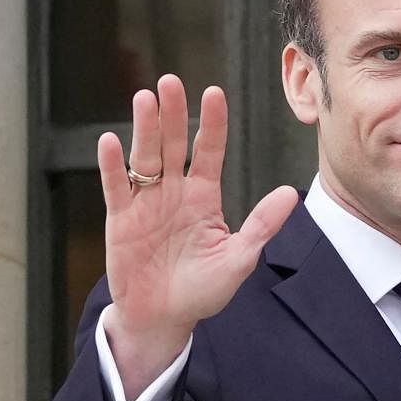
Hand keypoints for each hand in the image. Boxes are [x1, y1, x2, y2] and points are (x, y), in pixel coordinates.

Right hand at [98, 74, 297, 400]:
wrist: (164, 318)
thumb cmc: (203, 290)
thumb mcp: (239, 258)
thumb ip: (262, 225)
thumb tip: (290, 194)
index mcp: (204, 197)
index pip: (208, 151)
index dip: (211, 124)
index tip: (214, 93)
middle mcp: (174, 193)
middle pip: (172, 145)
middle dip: (172, 114)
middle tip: (171, 82)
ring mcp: (146, 203)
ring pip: (144, 158)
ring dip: (144, 129)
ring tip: (146, 99)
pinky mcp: (121, 220)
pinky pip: (116, 188)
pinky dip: (112, 166)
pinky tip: (110, 142)